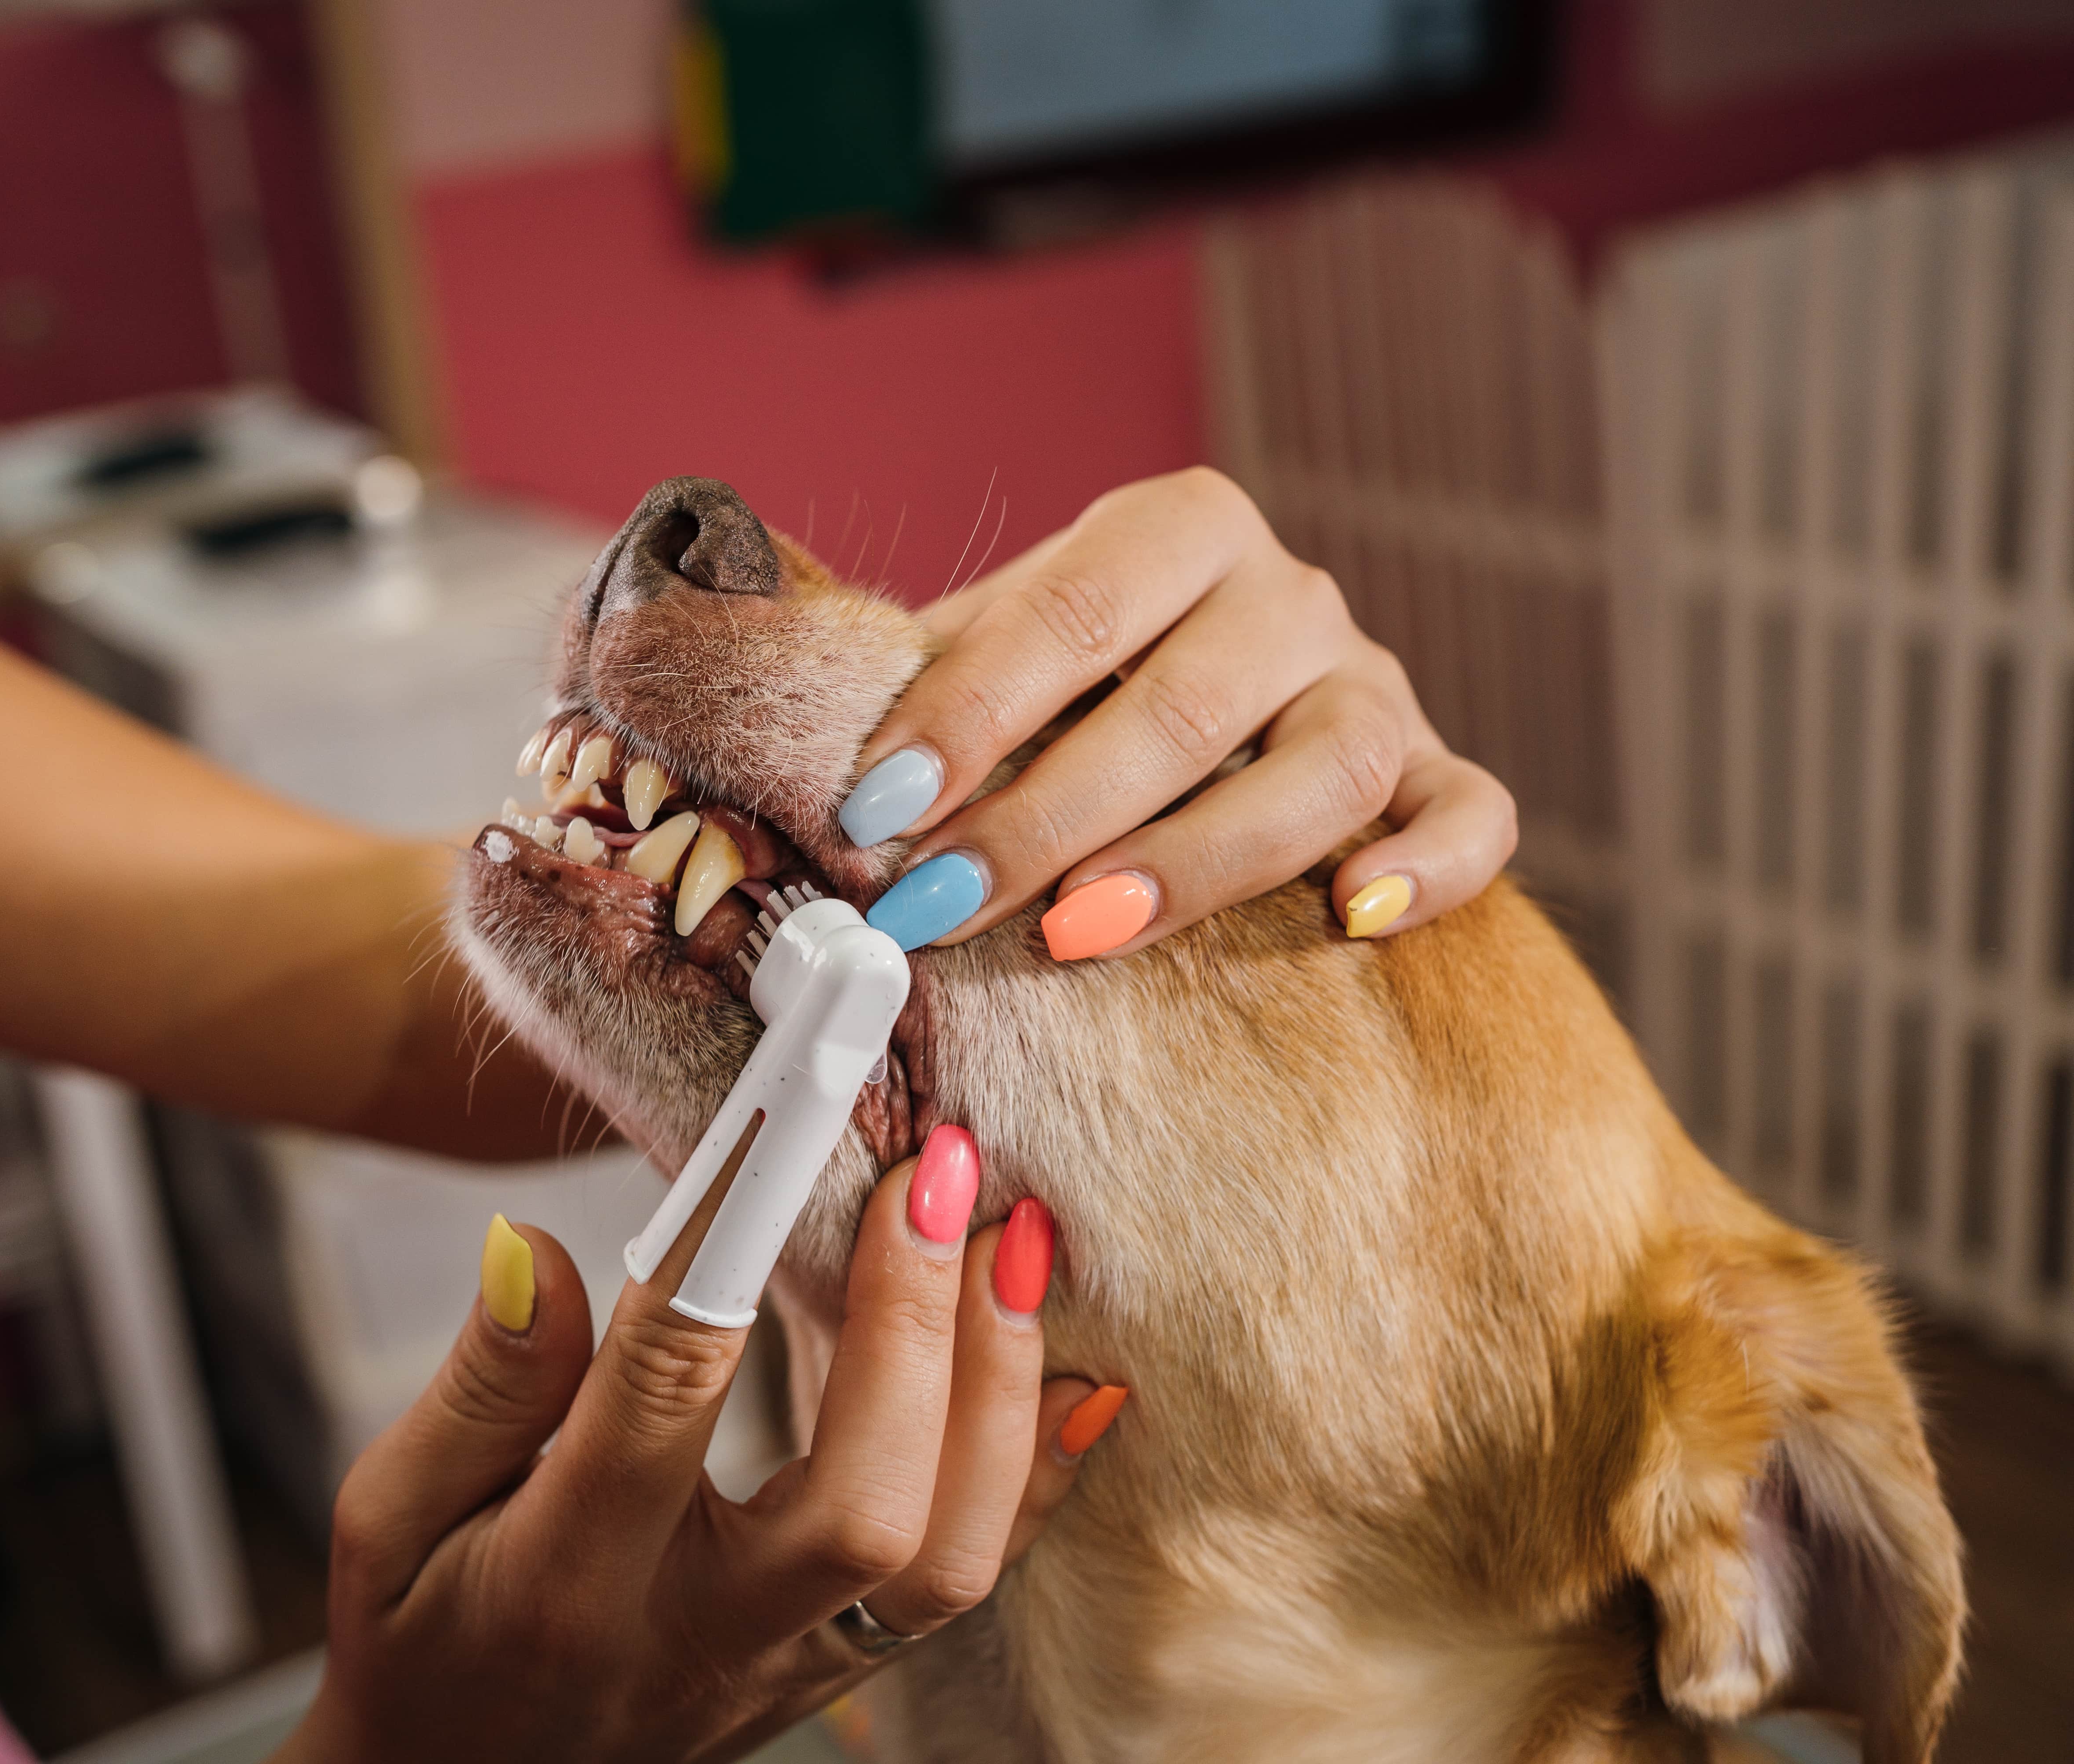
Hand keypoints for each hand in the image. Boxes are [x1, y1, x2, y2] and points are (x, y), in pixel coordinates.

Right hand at [280, 1135, 1118, 1762]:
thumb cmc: (417, 1643)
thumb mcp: (386, 1520)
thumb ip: (478, 1391)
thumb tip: (535, 1248)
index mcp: (568, 1579)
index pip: (664, 1397)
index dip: (732, 1238)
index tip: (791, 1108)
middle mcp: (700, 1634)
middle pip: (859, 1499)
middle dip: (915, 1323)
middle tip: (942, 1166)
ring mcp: (787, 1664)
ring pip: (948, 1556)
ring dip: (998, 1387)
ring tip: (1018, 1237)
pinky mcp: (839, 1669)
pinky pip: (968, 1581)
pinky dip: (1033, 1473)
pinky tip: (1072, 1373)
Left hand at [838, 468, 1516, 957]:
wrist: (1197, 695)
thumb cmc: (1075, 686)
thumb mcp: (997, 650)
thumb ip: (922, 677)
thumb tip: (798, 744)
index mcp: (1177, 528)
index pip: (1075, 608)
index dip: (970, 710)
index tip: (879, 805)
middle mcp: (1289, 593)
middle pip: (1187, 702)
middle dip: (1046, 815)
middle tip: (942, 902)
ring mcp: (1375, 683)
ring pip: (1324, 766)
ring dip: (1198, 856)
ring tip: (1084, 928)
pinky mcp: (1435, 772)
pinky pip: (1473, 814)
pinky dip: (1429, 866)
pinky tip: (1355, 915)